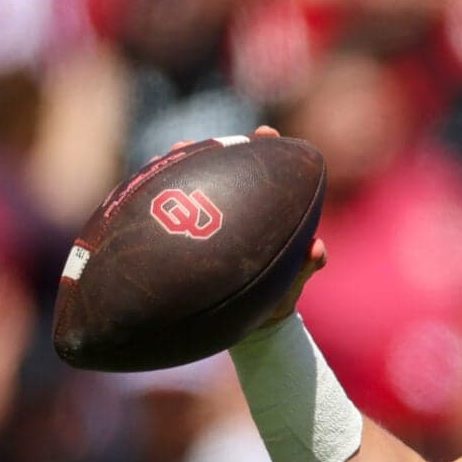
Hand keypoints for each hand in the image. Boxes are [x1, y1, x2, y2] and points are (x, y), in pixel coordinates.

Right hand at [165, 128, 323, 336]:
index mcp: (266, 215)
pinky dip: (160, 203)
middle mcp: (237, 213)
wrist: (250, 328)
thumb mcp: (290, 285)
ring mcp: (209, 223)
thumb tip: (318, 249)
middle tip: (196, 141)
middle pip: (226, 173)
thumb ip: (305, 268)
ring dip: (181, 169)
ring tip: (170, 154)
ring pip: (194, 188)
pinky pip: (172, 218)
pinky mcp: (188, 240)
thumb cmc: (275, 301)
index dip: (266, 149)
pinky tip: (143, 191)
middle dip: (212, 151)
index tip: (264, 134)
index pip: (267, 174)